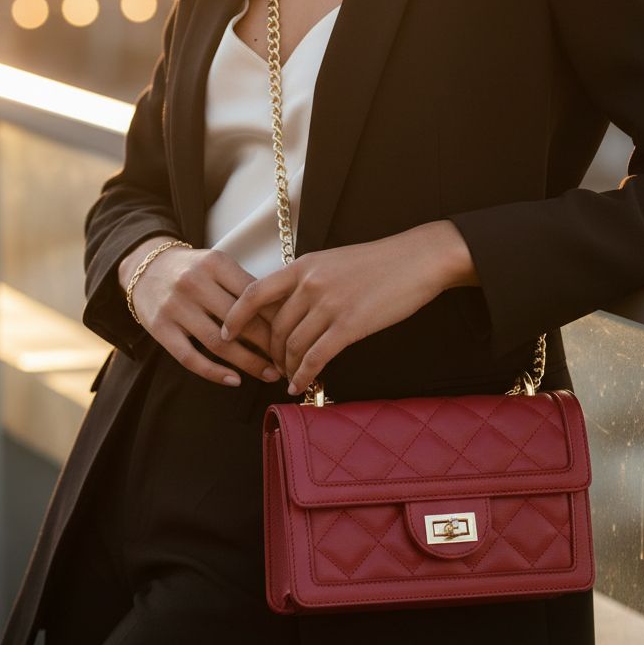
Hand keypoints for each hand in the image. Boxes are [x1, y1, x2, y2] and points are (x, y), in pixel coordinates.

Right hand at [125, 243, 285, 385]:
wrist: (146, 266)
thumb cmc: (193, 269)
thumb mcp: (218, 264)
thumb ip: (244, 284)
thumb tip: (285, 313)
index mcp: (215, 263)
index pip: (254, 296)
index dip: (278, 319)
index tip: (296, 335)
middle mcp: (194, 283)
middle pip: (240, 321)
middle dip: (269, 345)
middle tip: (288, 360)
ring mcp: (175, 307)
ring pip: (219, 343)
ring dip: (248, 363)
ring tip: (269, 374)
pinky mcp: (159, 328)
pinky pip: (189, 357)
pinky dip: (214, 372)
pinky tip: (234, 380)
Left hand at [220, 221, 476, 394]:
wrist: (418, 260)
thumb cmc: (380, 262)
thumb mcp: (334, 262)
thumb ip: (309, 281)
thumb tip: (289, 307)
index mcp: (304, 266)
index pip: (254, 292)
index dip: (235, 316)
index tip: (225, 333)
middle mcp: (310, 284)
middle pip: (274, 327)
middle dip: (269, 352)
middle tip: (271, 367)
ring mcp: (329, 305)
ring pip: (293, 346)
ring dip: (287, 367)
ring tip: (287, 378)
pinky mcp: (349, 325)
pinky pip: (316, 357)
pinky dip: (304, 375)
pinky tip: (301, 385)